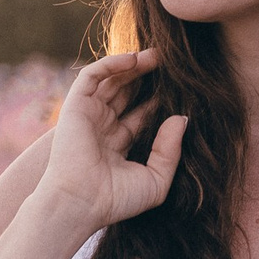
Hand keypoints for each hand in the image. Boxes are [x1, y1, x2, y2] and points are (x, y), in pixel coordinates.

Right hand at [37, 49, 188, 231]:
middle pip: (127, 92)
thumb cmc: (115, 200)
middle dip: (147, 76)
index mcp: (117, 145)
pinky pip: (93, 75)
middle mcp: (102, 127)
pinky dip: (111, 63)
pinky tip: (134, 59)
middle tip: (171, 63)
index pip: (140, 114)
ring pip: (112, 79)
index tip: (181, 88)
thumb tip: (182, 119)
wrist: (79, 204)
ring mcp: (88, 115)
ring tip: (158, 55)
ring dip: (134, 65)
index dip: (158, 99)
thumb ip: (170, 151)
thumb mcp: (155, 180)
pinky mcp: (76, 105)